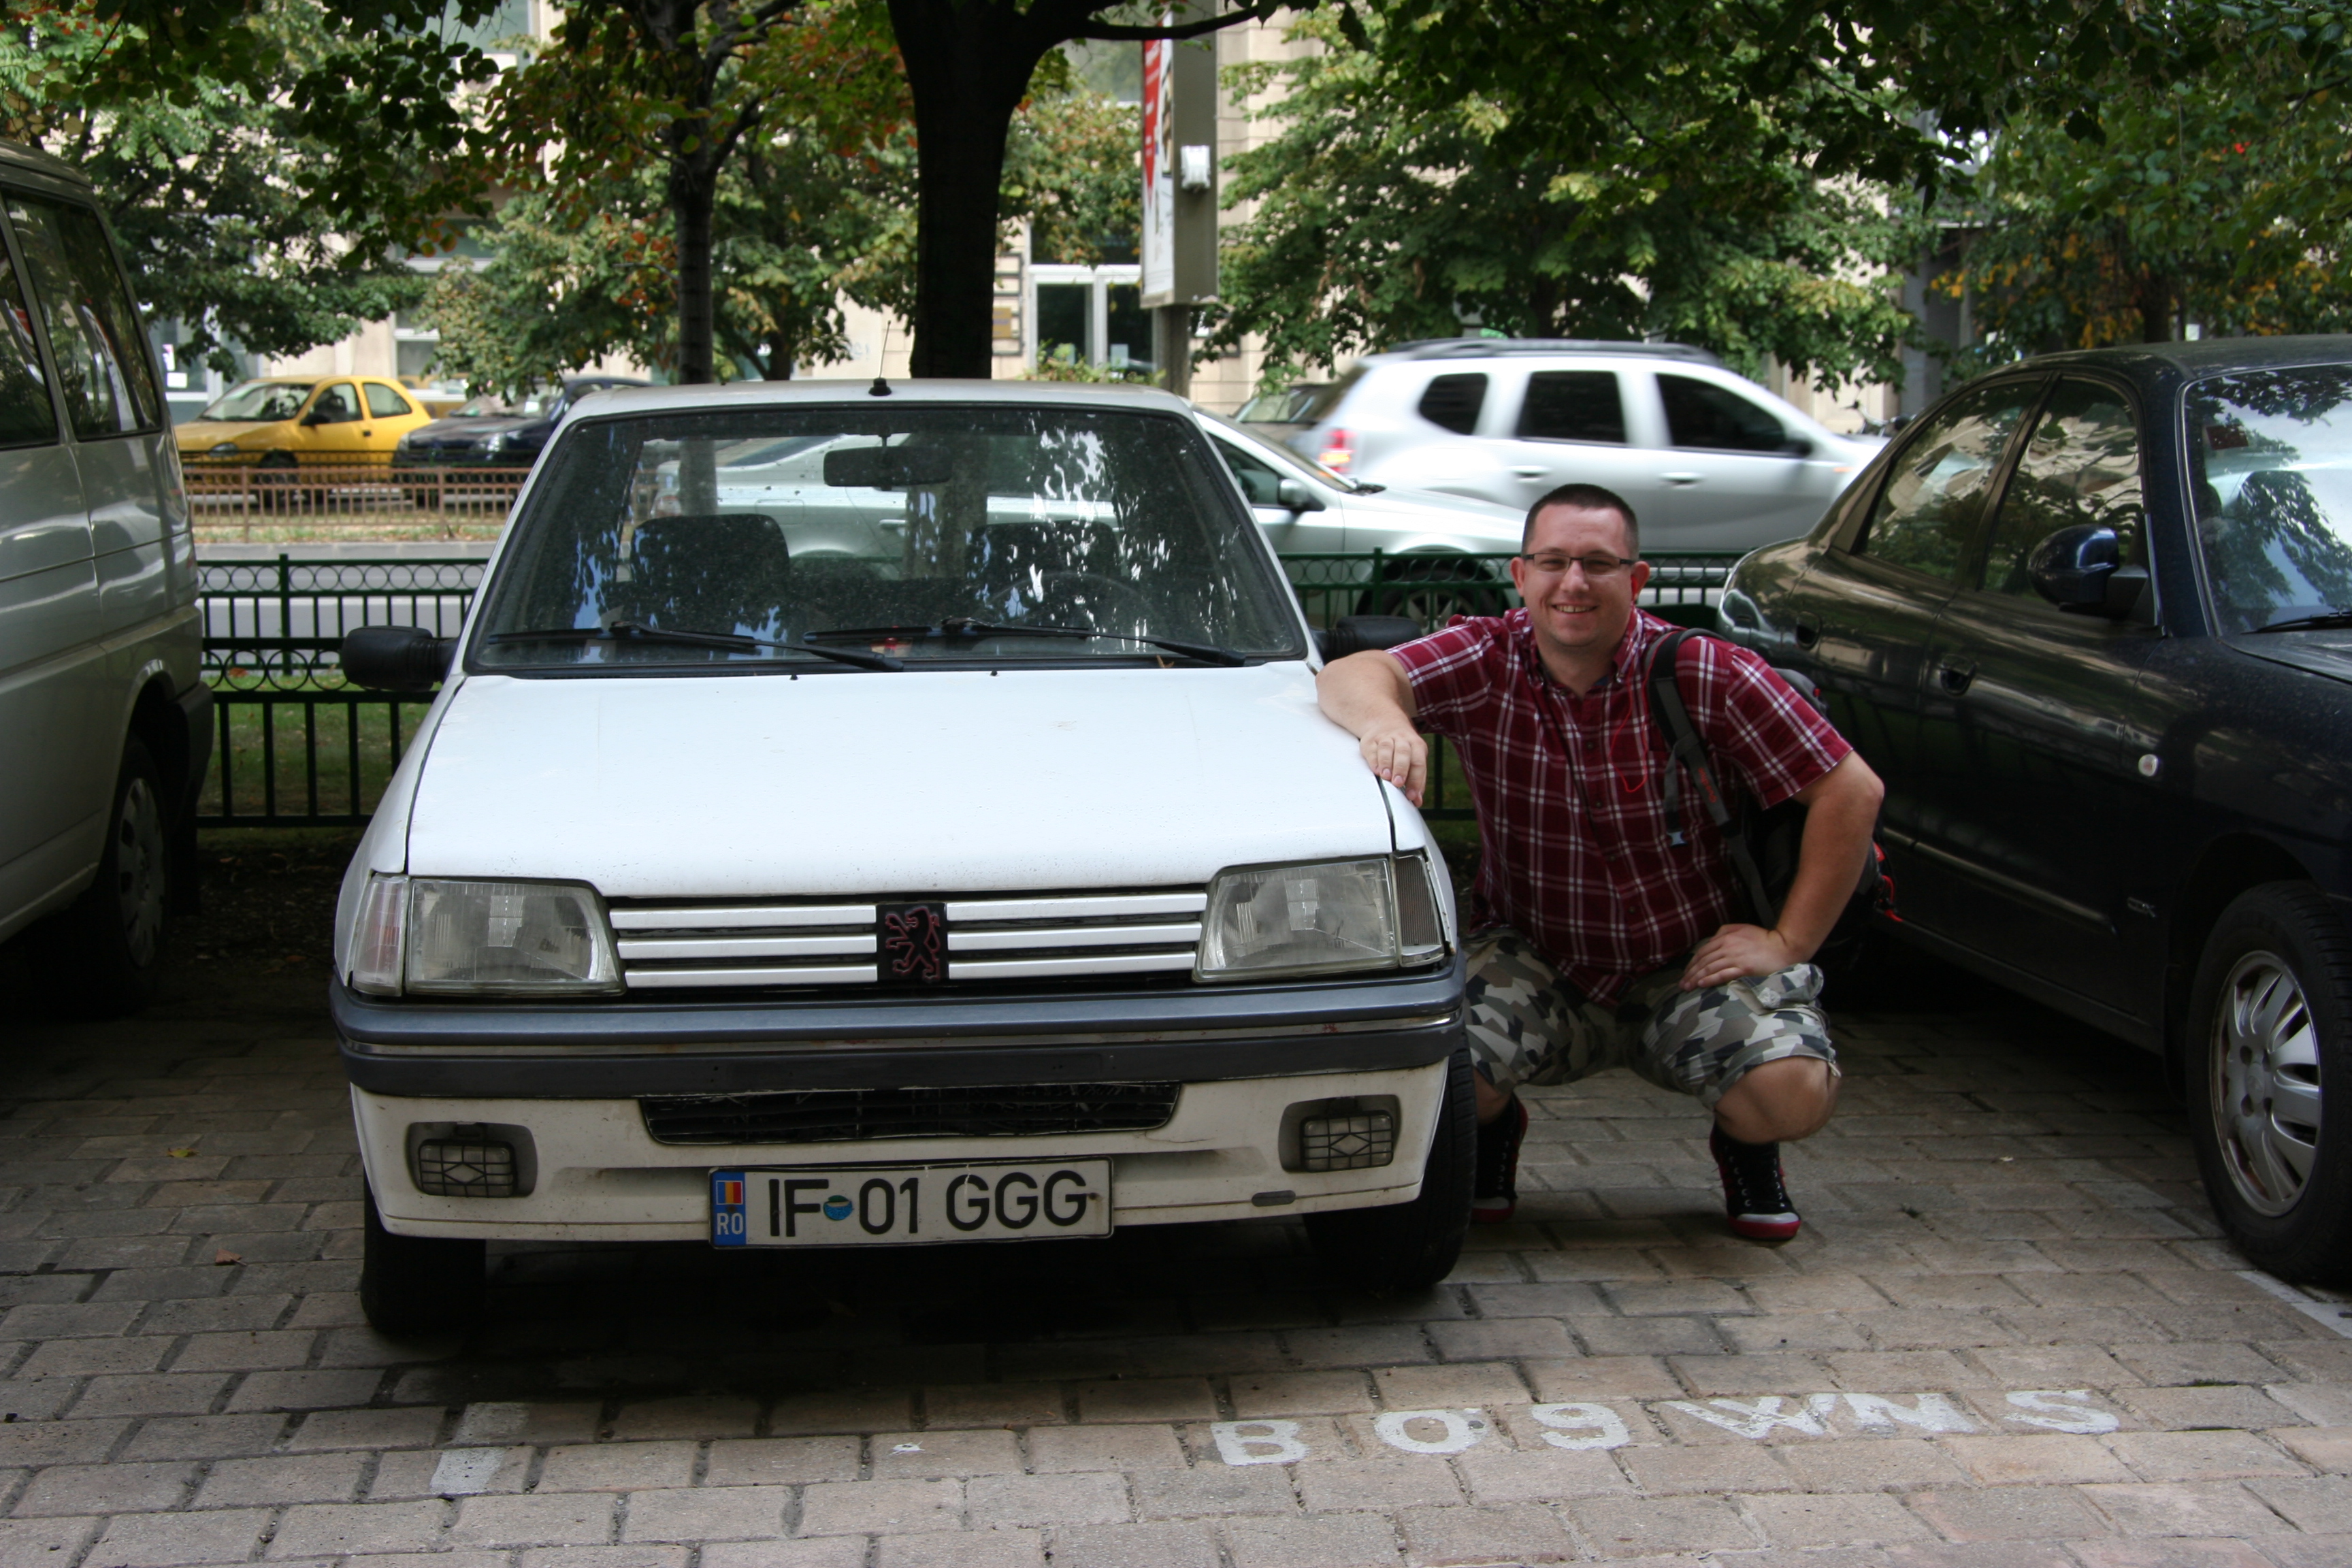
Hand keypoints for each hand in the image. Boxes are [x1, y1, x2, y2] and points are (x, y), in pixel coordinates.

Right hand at [1357, 722, 1427, 805]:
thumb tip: (1417, 800)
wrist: (1386, 722)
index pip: (1418, 763)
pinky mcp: (1371, 740)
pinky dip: (1373, 759)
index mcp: (1416, 745)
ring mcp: (1386, 738)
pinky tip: (1375, 769)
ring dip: (1386, 763)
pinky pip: (1372, 748)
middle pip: (1403, 753)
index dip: (1416, 780)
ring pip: (1387, 748)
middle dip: (1401, 769)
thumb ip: (1417, 779)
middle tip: (1398, 783)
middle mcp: (1402, 739)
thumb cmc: (1403, 747)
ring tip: (1385, 776)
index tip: (1412, 796)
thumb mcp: (1414, 758)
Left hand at [1681, 922, 1805, 991]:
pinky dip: (1710, 979)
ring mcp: (1735, 957)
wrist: (1784, 947)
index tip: (1686, 972)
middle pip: (1703, 961)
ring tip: (1688, 987)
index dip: (1692, 963)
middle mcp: (1727, 945)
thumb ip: (1726, 931)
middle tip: (1682, 984)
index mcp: (1725, 936)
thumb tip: (1713, 939)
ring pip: (1710, 968)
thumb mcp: (1743, 929)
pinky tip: (1702, 984)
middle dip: (1691, 973)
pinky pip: (1722, 974)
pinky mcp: (1743, 967)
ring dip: (1697, 978)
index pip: (1703, 951)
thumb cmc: (1764, 939)